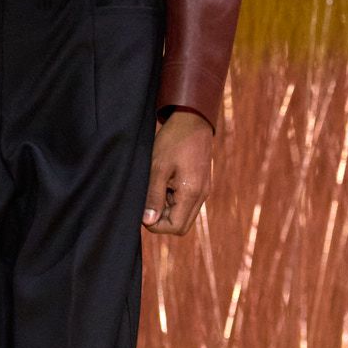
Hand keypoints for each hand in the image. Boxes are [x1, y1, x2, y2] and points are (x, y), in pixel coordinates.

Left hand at [142, 107, 213, 237]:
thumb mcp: (157, 168)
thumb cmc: (173, 141)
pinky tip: (165, 181)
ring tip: (157, 186)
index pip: (175, 227)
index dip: (156, 224)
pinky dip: (174, 199)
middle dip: (162, 220)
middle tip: (149, 200)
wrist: (192, 120)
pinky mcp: (201, 184)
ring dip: (168, 208)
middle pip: (181, 226)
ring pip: (184, 214)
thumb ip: (153, 196)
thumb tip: (148, 221)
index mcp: (192, 193)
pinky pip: (187, 202)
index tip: (144, 209)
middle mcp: (201, 196)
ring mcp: (203, 190)